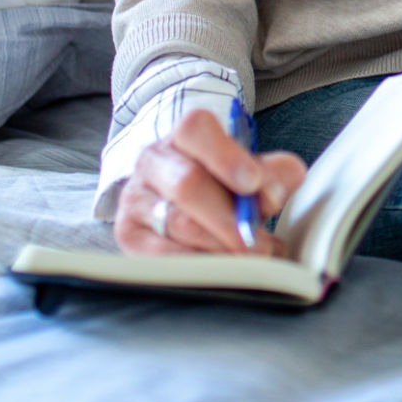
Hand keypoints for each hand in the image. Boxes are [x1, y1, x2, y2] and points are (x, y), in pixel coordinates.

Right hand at [113, 107, 307, 255]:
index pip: (196, 129)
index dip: (226, 156)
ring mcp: (135, 198)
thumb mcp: (251, 172)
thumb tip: (274, 193)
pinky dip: (197, 266)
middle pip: (188, 183)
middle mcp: (153, 161)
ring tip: (248, 261)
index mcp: (184, 136)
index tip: (253, 184)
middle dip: (229, 218)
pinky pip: (161, 255)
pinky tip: (220, 272)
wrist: (178, 202)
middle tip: (259, 244)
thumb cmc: (224, 185)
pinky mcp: (127, 235)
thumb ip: (272, 175)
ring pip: (176, 223)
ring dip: (218, 247)